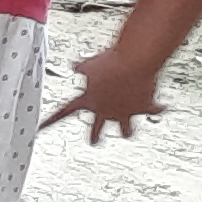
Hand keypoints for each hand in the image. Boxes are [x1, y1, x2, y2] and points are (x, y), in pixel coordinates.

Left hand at [44, 54, 166, 142]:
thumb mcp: (89, 64)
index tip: (38, 131)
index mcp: (88, 102)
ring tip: (128, 132)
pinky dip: (159, 108)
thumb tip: (74, 65)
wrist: (133, 63)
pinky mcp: (144, 107)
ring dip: (127, 130)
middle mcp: (105, 111)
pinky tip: (163, 107)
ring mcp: (125, 112)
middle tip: (94, 140)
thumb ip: (81, 67)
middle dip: (94, 136)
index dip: (49, 122)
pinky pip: (154, 110)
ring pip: (125, 130)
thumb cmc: (110, 61)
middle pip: (96, 131)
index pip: (62, 114)